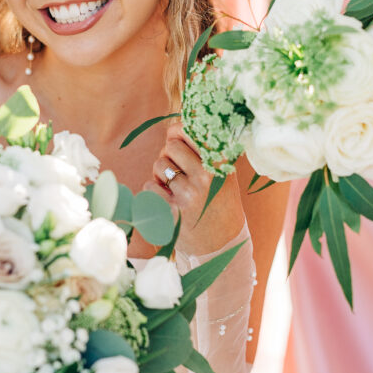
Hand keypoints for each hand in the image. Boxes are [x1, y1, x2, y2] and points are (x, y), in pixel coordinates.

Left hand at [142, 121, 244, 254]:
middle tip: (177, 168)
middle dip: (169, 154)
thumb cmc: (218, 203)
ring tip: (174, 186)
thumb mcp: (223, 174)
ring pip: (159, 165)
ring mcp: (189, 195)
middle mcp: (206, 177)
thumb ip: (204, 150)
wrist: (222, 246)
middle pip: (171, 145)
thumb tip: (173, 126)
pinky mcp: (172, 212)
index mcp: (220, 163)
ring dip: (161, 174)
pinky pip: (149, 187)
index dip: (178, 131)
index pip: (191, 130)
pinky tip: (168, 200)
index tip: (177, 137)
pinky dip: (154, 192)